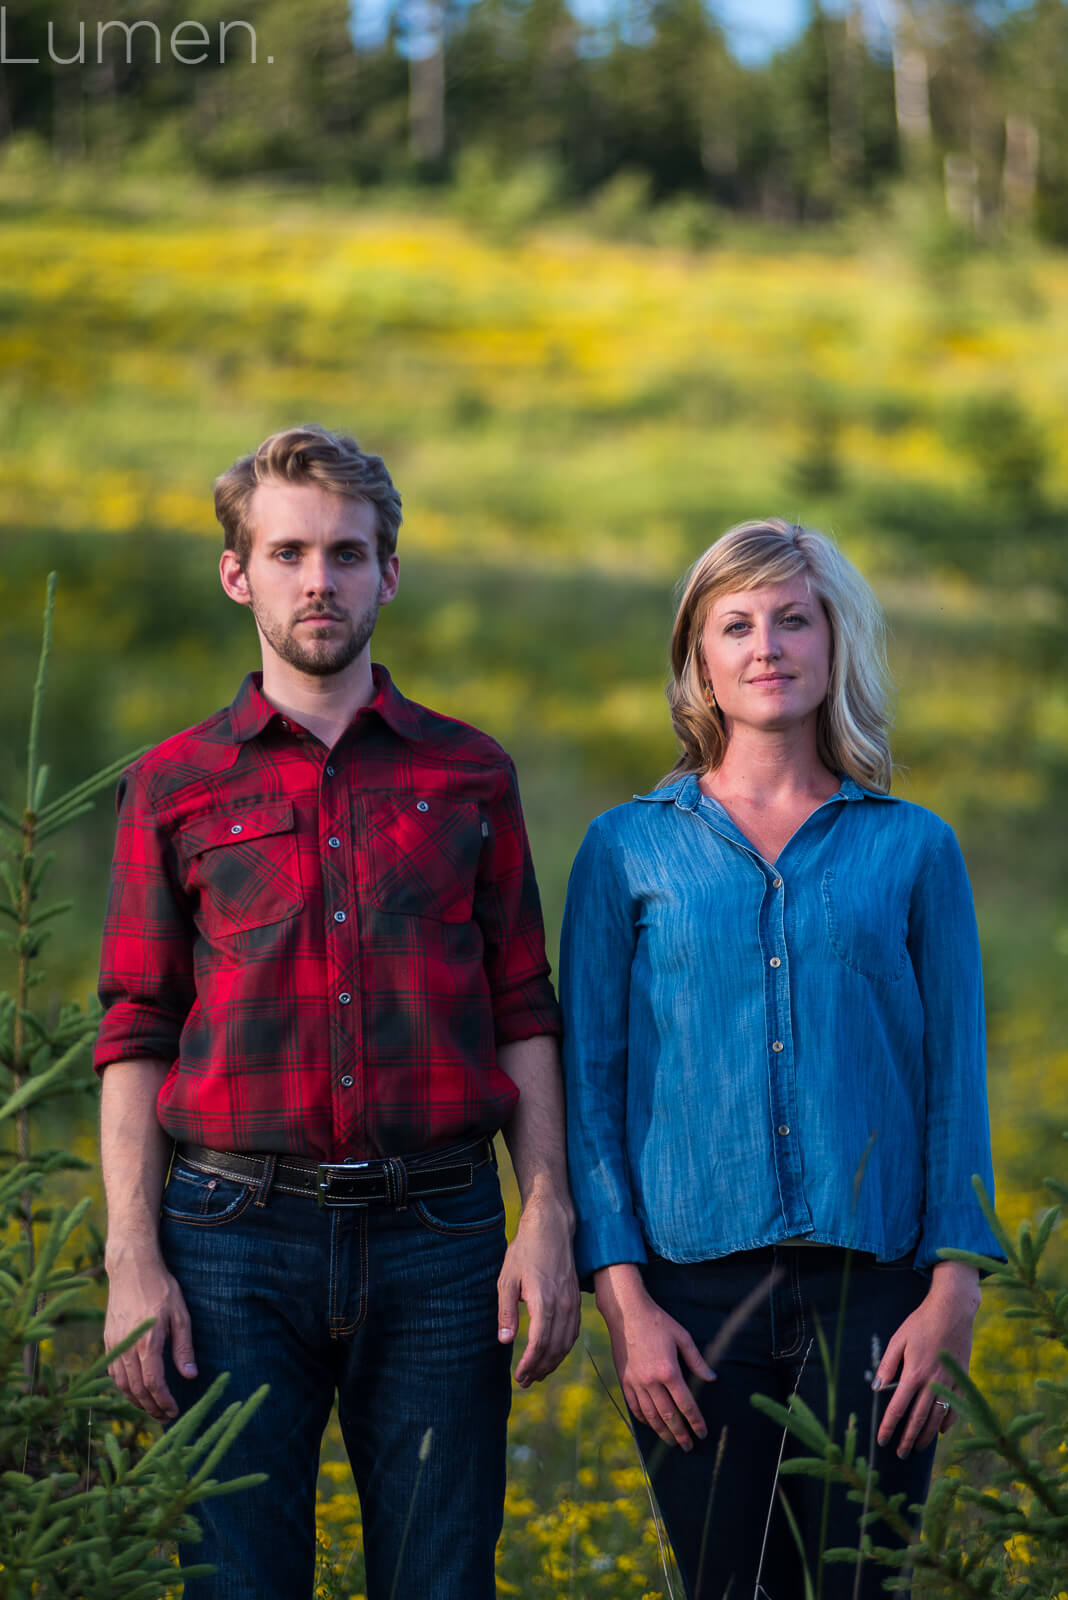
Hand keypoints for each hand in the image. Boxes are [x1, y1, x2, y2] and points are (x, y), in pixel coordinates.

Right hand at [104, 1248, 196, 1421]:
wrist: (131, 1268)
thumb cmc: (161, 1288)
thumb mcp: (181, 1314)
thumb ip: (184, 1346)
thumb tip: (190, 1375)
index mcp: (148, 1342)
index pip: (153, 1383)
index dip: (164, 1401)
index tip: (174, 1411)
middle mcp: (127, 1346)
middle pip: (136, 1389)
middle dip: (151, 1407)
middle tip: (165, 1417)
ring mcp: (114, 1344)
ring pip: (122, 1384)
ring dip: (136, 1401)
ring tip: (152, 1409)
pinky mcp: (107, 1340)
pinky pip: (113, 1372)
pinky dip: (124, 1387)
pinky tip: (135, 1390)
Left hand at [497, 1192, 579, 1386]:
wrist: (552, 1227)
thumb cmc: (525, 1251)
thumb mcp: (507, 1278)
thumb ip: (507, 1311)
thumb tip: (505, 1341)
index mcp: (544, 1300)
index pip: (540, 1343)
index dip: (530, 1364)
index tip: (519, 1376)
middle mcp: (562, 1304)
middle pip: (555, 1347)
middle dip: (540, 1368)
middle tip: (525, 1381)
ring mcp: (573, 1302)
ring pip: (567, 1342)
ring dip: (553, 1362)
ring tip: (537, 1373)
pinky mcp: (576, 1298)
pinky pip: (573, 1331)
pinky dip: (564, 1348)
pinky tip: (553, 1353)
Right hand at [595, 1264, 713, 1450]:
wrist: (626, 1312)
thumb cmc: (657, 1321)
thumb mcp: (682, 1337)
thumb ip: (697, 1361)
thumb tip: (711, 1379)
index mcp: (669, 1371)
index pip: (685, 1404)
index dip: (695, 1421)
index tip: (702, 1433)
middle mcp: (651, 1381)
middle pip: (668, 1415)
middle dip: (680, 1434)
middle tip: (688, 1446)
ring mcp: (635, 1382)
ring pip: (650, 1415)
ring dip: (662, 1432)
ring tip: (671, 1442)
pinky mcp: (624, 1380)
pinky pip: (634, 1406)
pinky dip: (643, 1419)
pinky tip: (651, 1424)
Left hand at [874, 1261, 979, 1457]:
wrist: (953, 1311)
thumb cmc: (921, 1322)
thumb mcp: (898, 1339)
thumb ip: (887, 1365)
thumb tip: (876, 1388)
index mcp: (913, 1373)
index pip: (898, 1408)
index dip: (889, 1426)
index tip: (882, 1440)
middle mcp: (932, 1383)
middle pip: (918, 1419)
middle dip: (908, 1439)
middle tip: (900, 1453)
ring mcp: (949, 1383)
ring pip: (937, 1418)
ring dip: (926, 1436)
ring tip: (918, 1447)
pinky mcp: (962, 1380)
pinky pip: (956, 1408)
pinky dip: (948, 1422)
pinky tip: (941, 1430)